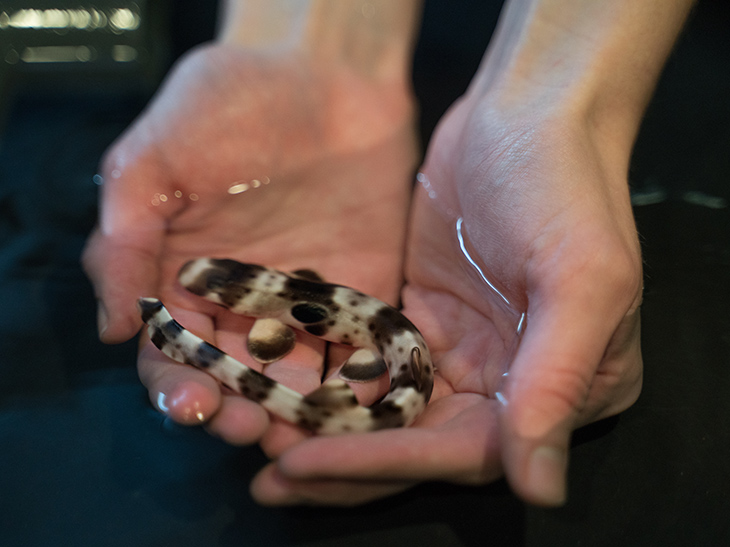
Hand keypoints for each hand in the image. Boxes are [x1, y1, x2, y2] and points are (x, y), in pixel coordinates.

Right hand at [82, 42, 418, 446]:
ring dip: (293, 411)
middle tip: (245, 427)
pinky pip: (357, 349)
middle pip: (232, 376)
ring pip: (293, 376)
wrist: (322, 74)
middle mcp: (241, 304)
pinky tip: (358, 405)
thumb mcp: (151, 162)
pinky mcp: (360, 293)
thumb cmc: (225, 105)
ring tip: (298, 434)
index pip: (169, 351)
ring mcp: (303, 303)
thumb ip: (123, 242)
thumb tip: (113, 329)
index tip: (188, 402)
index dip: (173, 384)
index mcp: (182, 280)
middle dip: (235, 408)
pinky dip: (356, 382)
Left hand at [248, 93, 642, 506]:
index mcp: (560, 389)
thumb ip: (556, 379)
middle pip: (419, 442)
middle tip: (269, 480)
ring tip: (258, 443)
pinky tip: (281, 390)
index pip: (466, 450)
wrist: (525, 112)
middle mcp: (507, 384)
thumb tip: (541, 488)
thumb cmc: (564, 185)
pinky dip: (331, 381)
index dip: (386, 461)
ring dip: (329, 430)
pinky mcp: (418, 318)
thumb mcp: (581, 277)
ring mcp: (459, 351)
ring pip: (388, 411)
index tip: (309, 462)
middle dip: (345, 461)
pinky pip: (371, 363)